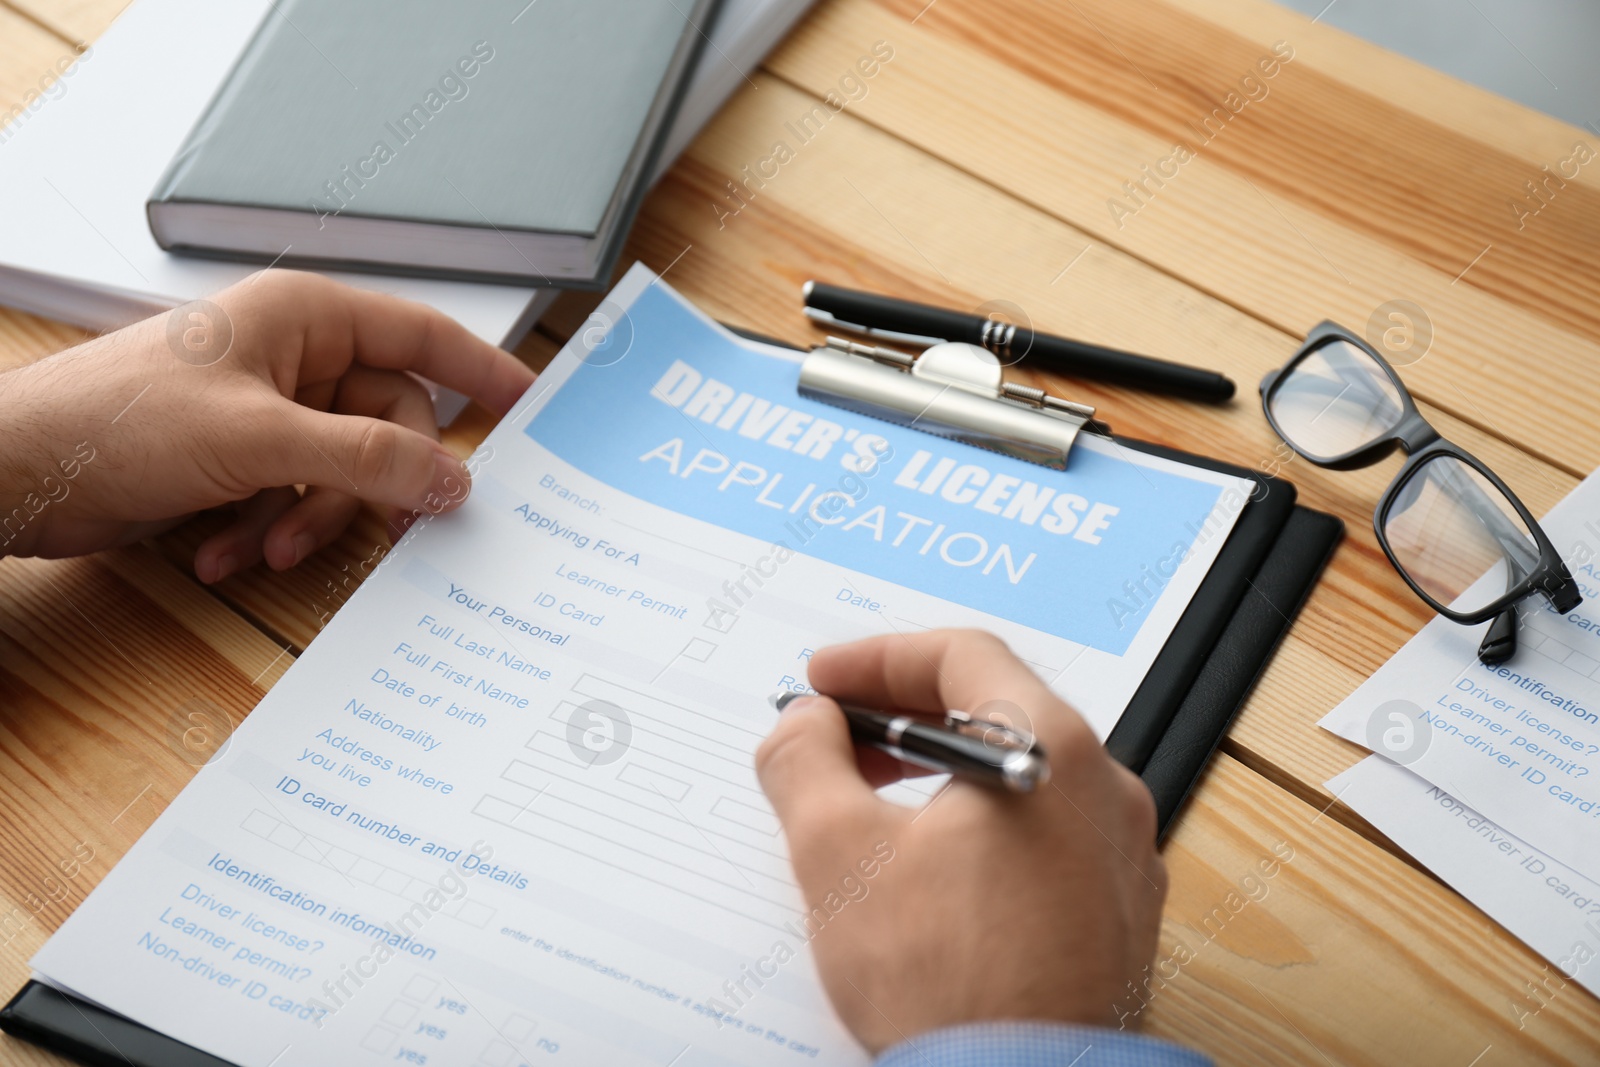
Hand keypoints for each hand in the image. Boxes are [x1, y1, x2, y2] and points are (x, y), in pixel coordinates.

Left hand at [0, 271, 534, 578]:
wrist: (20, 475)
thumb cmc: (115, 422)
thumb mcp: (259, 441)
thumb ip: (367, 460)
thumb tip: (452, 477)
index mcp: (305, 318)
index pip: (422, 336)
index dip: (482, 371)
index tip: (533, 403)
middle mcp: (294, 358)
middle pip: (388, 425)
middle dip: (363, 487)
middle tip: (379, 530)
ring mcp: (269, 410)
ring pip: (344, 472)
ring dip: (307, 520)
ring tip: (259, 545)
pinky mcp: (242, 459)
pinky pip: (298, 498)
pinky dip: (268, 530)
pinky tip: (223, 550)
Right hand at [755, 629, 1166, 1052]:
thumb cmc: (948, 985)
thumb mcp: (836, 854)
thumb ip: (805, 763)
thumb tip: (803, 723)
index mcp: (1049, 749)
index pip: (962, 655)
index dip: (877, 658)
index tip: (824, 681)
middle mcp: (1104, 789)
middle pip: (997, 709)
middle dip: (902, 716)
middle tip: (835, 739)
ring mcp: (1122, 853)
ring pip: (1023, 775)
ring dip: (941, 772)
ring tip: (873, 805)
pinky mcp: (1120, 910)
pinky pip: (1047, 834)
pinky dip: (984, 825)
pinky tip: (931, 866)